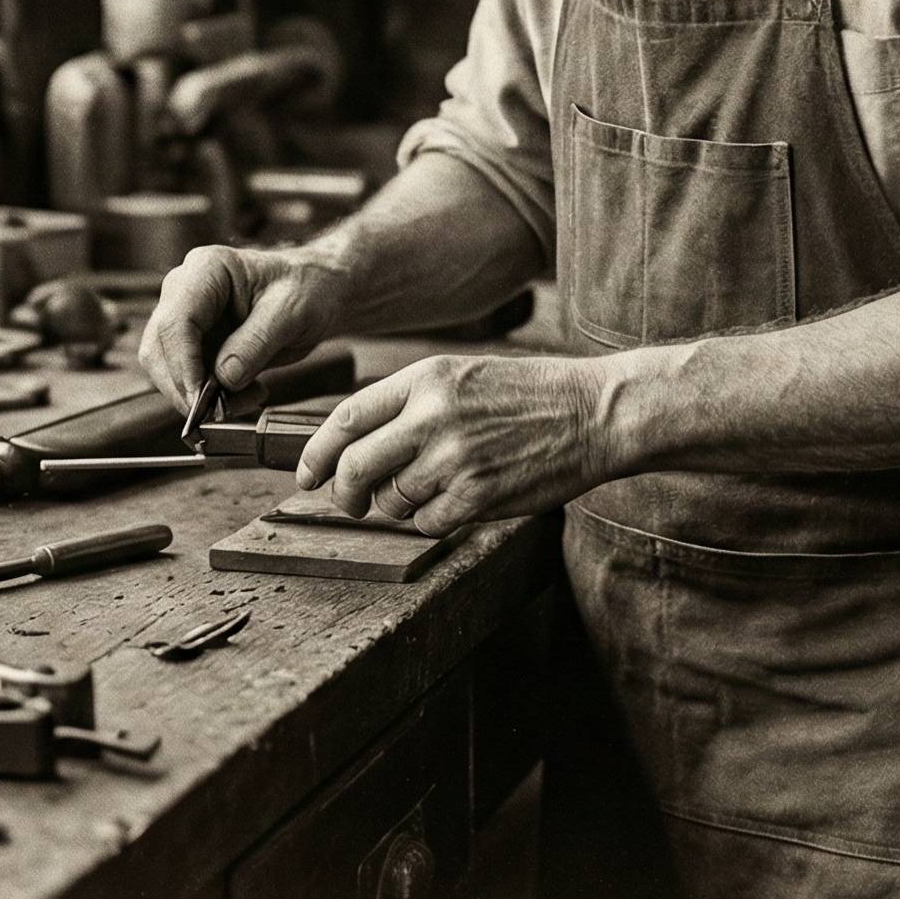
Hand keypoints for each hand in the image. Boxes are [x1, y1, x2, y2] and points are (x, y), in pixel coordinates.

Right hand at [135, 244, 351, 416]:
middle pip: (159, 347)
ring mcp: (186, 317)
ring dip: (197, 396)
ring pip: (165, 368)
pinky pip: (185, 378)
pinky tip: (245, 394)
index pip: (177, 321)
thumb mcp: (292, 311)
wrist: (316, 292)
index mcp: (207, 269)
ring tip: (248, 398)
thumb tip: (224, 377)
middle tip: (223, 411)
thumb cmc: (307, 288)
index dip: (183, 364)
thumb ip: (257, 342)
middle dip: (186, 386)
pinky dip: (208, 397)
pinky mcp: (193, 343)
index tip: (201, 398)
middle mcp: (185, 290)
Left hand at [294, 354, 624, 536]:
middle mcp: (432, 416)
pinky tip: (457, 502)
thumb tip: (358, 444)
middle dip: (344, 494)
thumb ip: (411, 403)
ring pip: (392, 500)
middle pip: (355, 467)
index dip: (317, 452)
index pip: (346, 418)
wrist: (593, 413)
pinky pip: (427, 523)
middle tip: (349, 503)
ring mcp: (455, 458)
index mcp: (425, 379)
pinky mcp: (478, 495)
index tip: (307, 475)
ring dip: (399, 506)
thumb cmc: (529, 396)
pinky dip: (431, 521)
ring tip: (430, 491)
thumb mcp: (462, 375)